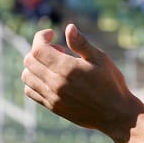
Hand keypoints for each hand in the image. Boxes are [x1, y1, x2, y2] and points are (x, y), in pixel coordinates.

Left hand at [21, 24, 143, 139]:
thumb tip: (68, 28)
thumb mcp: (100, 59)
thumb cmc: (111, 84)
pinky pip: (31, 92)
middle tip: (58, 50)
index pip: (38, 49)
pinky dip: (33, 81)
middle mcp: (56, 84)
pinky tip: (49, 78)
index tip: (52, 34)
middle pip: (29, 61)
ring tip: (53, 65)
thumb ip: (81, 43)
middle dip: (39, 49)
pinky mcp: (53, 107)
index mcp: (67, 69)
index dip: (41, 37)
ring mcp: (53, 97)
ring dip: (34, 65)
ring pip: (27, 76)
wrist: (116, 114)